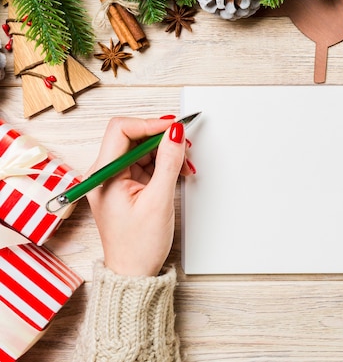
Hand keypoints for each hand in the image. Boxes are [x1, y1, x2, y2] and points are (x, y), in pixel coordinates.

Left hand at [86, 116, 193, 275]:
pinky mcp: (127, 186)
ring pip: (144, 150)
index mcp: (103, 175)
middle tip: (184, 145)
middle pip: (134, 137)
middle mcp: (105, 173)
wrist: (134, 273)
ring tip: (185, 166)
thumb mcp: (158, 200)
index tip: (173, 127)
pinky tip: (179, 173)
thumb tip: (175, 133)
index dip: (150, 124)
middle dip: (162, 139)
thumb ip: (168, 163)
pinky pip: (147, 164)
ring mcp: (116, 179)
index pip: (122, 130)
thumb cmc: (138, 246)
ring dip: (167, 153)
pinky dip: (165, 165)